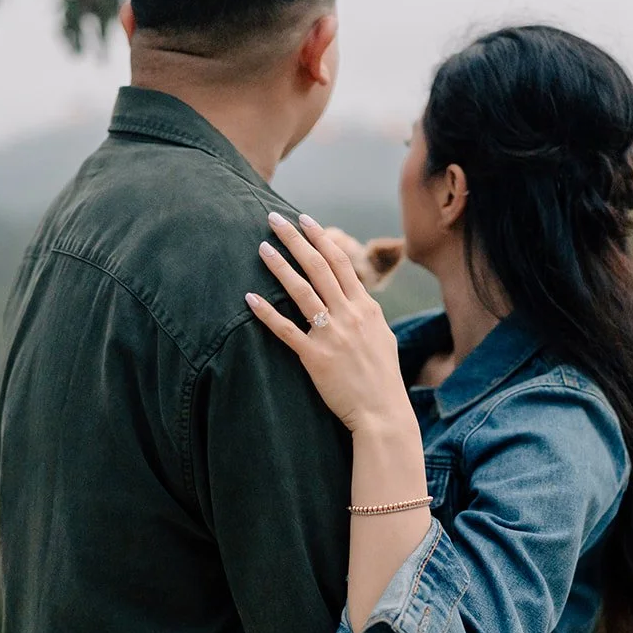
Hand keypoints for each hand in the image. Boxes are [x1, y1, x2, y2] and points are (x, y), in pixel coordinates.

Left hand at [246, 213, 411, 433]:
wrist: (382, 412)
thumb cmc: (382, 377)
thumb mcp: (382, 336)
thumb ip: (366, 313)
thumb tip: (354, 295)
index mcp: (366, 307)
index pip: (340, 263)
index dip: (321, 238)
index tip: (304, 220)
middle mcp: (349, 315)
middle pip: (319, 267)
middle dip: (296, 240)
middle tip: (274, 220)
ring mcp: (332, 335)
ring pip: (302, 291)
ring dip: (280, 266)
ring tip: (262, 248)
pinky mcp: (315, 357)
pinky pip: (286, 330)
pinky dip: (267, 313)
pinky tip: (250, 298)